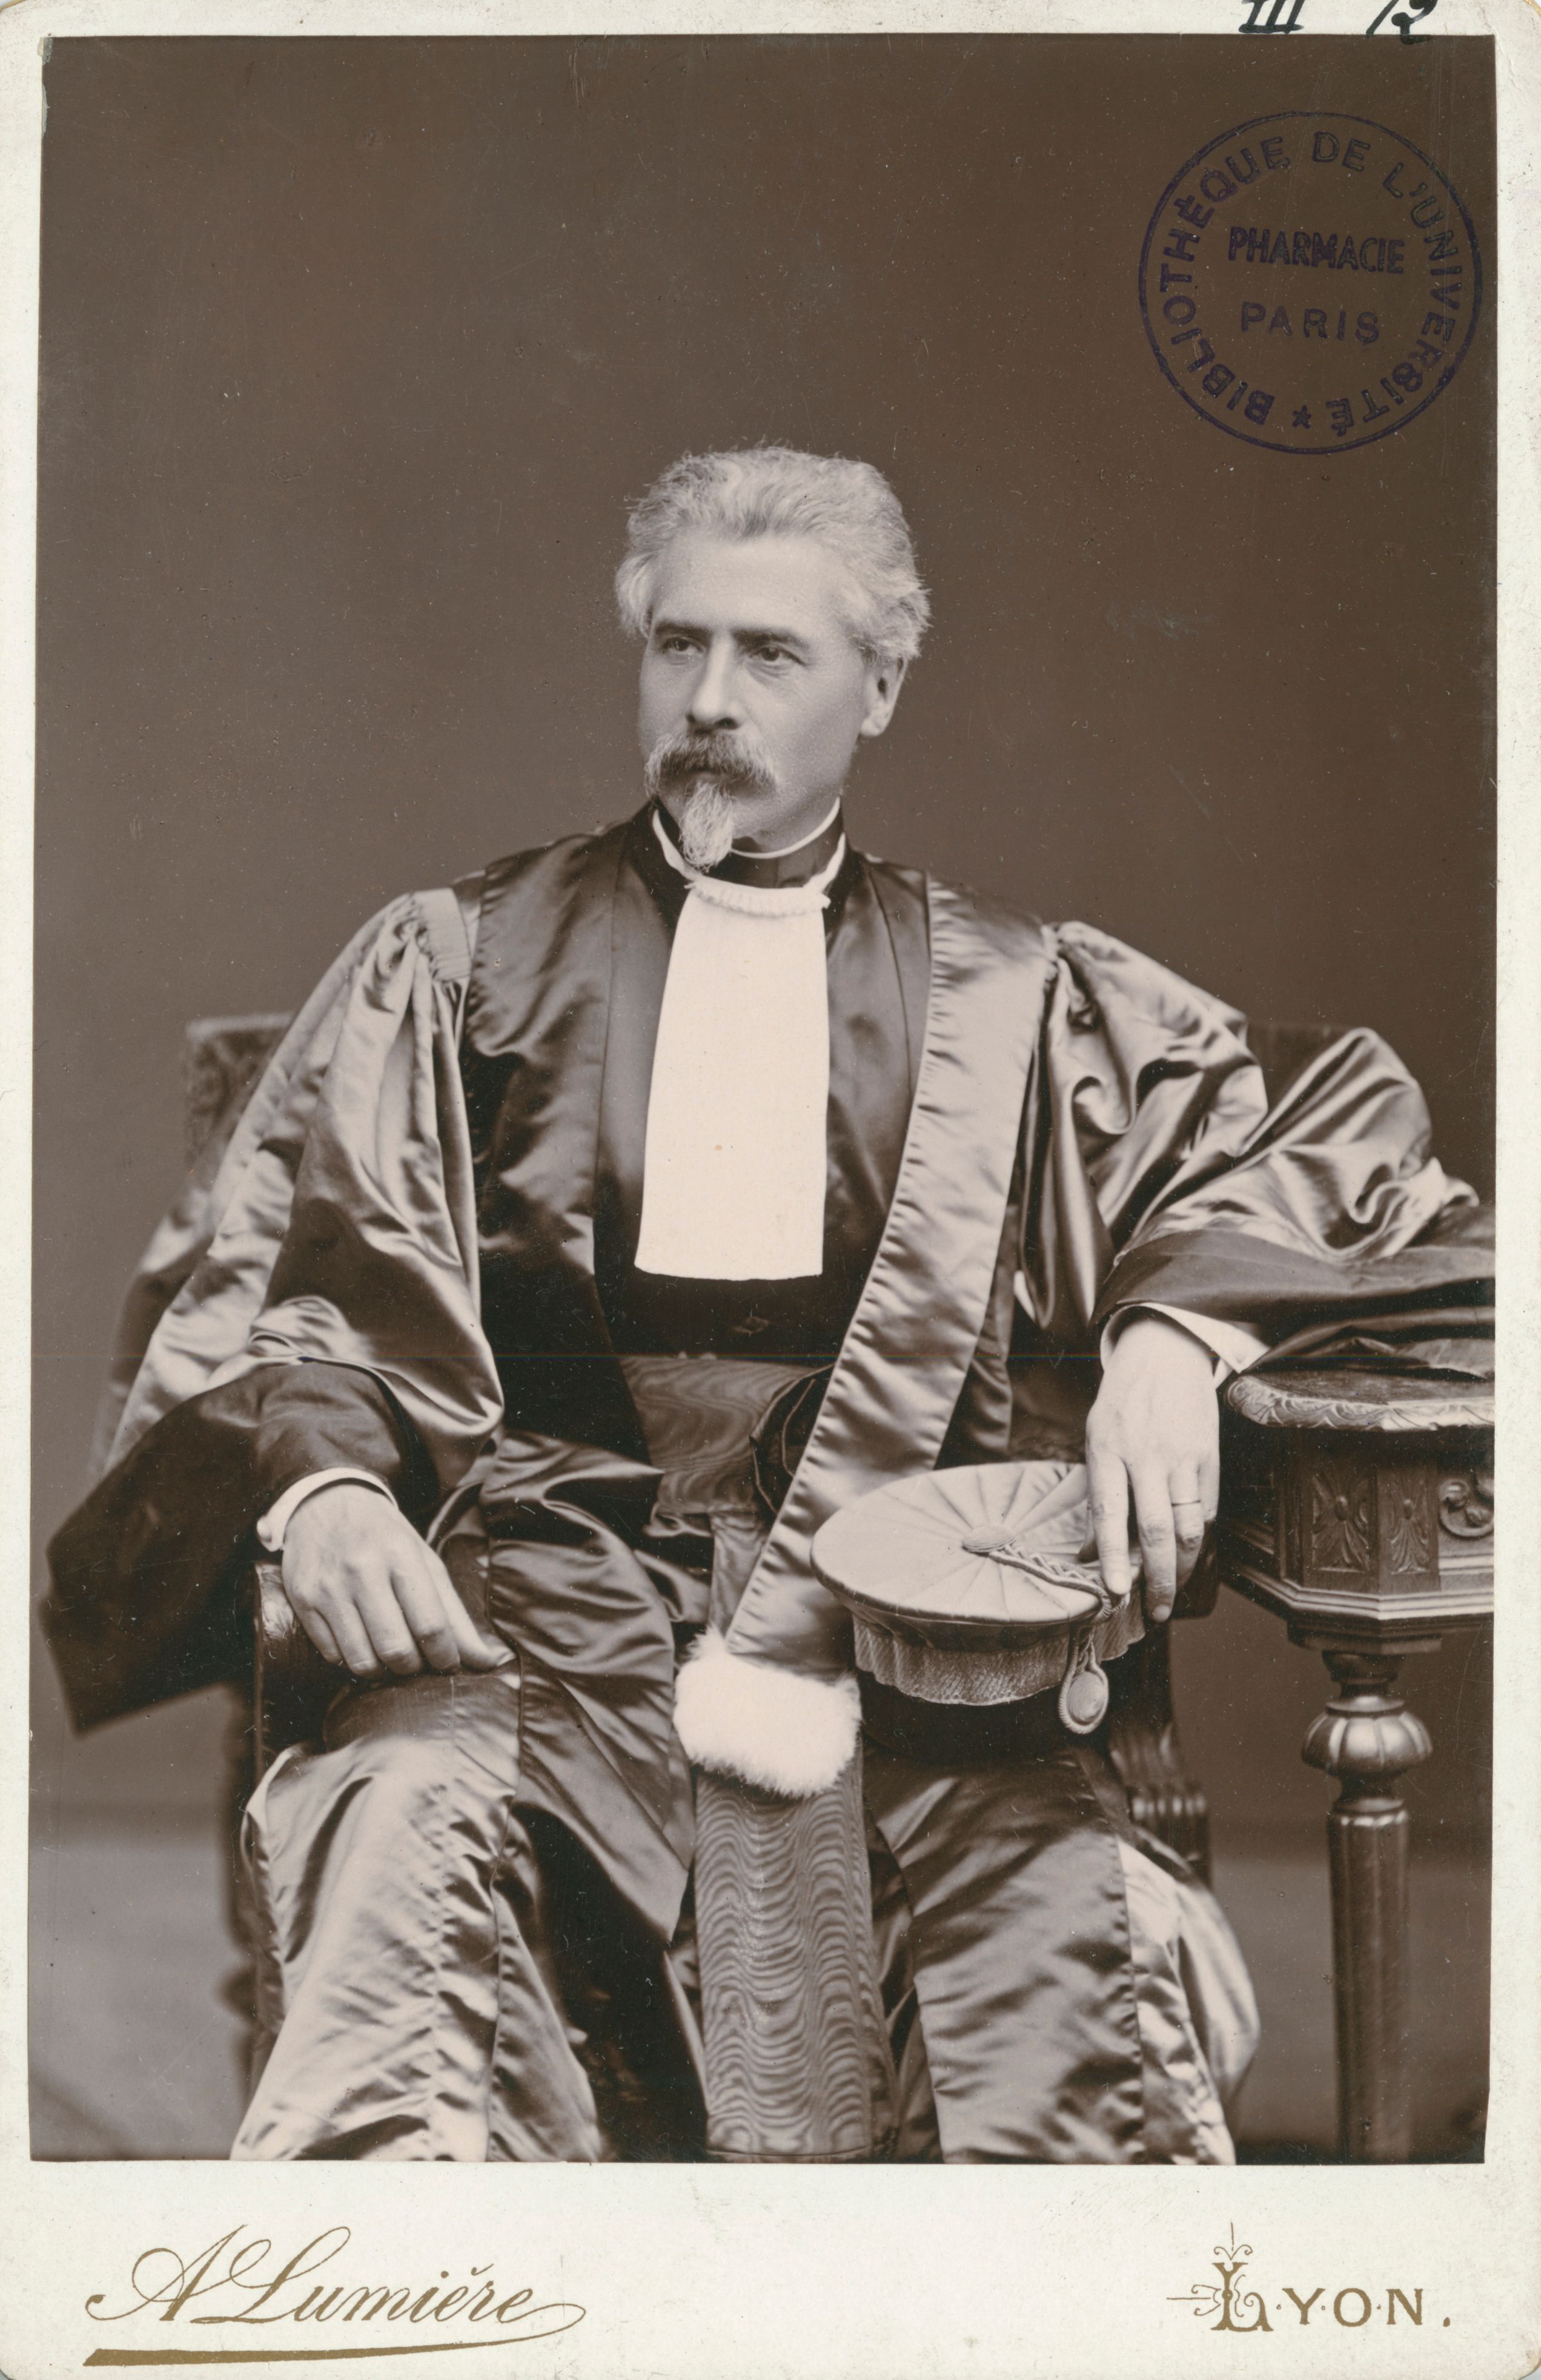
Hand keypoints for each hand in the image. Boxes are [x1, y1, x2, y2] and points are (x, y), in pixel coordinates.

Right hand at [282, 1483, 511, 1678]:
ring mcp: (329, 1587)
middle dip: (413, 1668)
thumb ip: (454, 1614)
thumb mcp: (425, 1561)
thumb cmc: (385, 1537)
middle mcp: (363, 1570)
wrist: (326, 1503)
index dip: (445, 1657)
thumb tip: (486, 1661)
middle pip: (397, 1649)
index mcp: (401, 1556)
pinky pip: (332, 1655)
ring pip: (362, 1660)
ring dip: (382, 1670)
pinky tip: (360, 1642)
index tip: (449, 1665)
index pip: (430, 1625)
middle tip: (417, 1661)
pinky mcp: (303, 1600)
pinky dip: (351, 1660)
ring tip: (389, 1656)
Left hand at [1083, 1316, 1219, 1624]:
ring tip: (1173, 1591)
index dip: (1113, 1555)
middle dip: (1158, 1579)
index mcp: (1107, 1451)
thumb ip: (1097, 1496)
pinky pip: (1207, 1508)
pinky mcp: (1209, 1455)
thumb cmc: (1122, 1405)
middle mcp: (1145, 1455)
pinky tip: (1188, 1553)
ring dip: (1183, 1568)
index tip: (1114, 1591)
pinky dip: (1197, 1537)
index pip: (1110, 1512)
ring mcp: (1181, 1455)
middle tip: (1155, 1612)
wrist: (1163, 1355)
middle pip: (1157, 1529)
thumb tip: (1089, 1554)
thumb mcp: (1096, 1441)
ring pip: (1189, 1526)